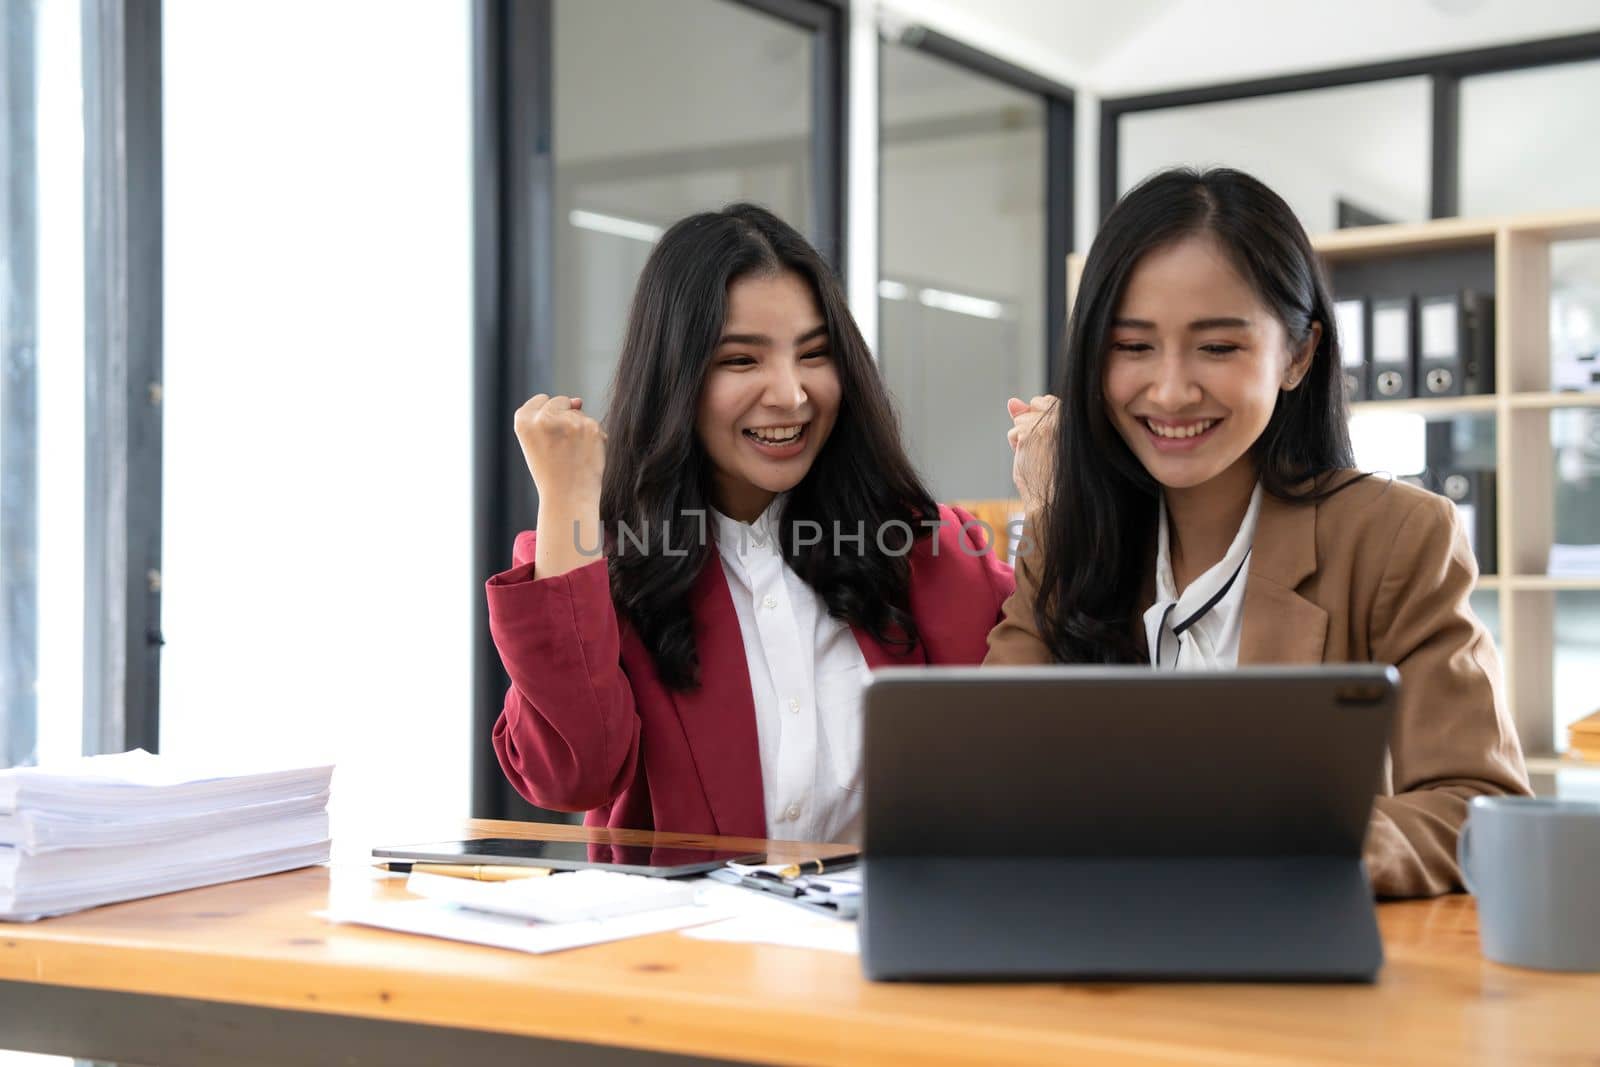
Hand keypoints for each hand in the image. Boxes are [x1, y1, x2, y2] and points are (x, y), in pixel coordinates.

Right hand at [513, 394, 605, 504]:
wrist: (568, 498)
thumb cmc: (550, 472)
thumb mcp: (535, 442)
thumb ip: (549, 416)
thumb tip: (578, 400)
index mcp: (523, 420)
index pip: (540, 400)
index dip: (546, 418)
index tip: (547, 437)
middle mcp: (544, 417)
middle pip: (560, 401)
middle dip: (563, 417)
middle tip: (561, 448)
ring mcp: (569, 421)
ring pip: (579, 413)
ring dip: (579, 429)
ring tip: (572, 454)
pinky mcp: (590, 427)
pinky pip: (593, 424)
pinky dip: (592, 437)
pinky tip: (585, 454)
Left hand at [1007, 395, 1058, 513]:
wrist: (1056, 498)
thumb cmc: (1057, 474)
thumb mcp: (1048, 438)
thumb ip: (1034, 417)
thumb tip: (1012, 402)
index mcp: (1076, 415)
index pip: (1047, 401)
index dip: (1042, 419)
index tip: (1049, 440)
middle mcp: (1064, 414)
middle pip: (1033, 406)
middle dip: (1031, 425)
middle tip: (1044, 450)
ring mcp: (1048, 422)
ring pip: (1020, 421)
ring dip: (1024, 439)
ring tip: (1039, 456)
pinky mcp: (1031, 432)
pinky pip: (1013, 433)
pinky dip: (1017, 447)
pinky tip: (1031, 459)